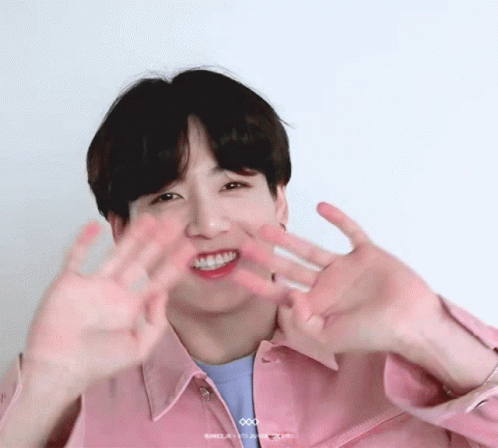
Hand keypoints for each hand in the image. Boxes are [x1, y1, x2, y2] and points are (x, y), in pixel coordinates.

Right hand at [23, 214, 194, 396]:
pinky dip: (83, 241)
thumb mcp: (139, 348)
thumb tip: (163, 293)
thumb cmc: (97, 363)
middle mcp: (115, 292)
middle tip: (174, 222)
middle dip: (159, 242)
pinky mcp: (68, 283)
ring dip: (132, 236)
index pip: (159, 279)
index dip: (174, 262)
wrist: (59, 370)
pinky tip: (95, 225)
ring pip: (116, 254)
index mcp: (132, 306)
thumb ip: (156, 322)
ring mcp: (93, 285)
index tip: (190, 247)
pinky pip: (76, 257)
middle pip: (142, 261)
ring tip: (149, 218)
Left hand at [233, 202, 441, 366]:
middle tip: (242, 244)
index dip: (258, 284)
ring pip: (311, 249)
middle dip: (265, 257)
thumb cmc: (373, 334)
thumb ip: (304, 323)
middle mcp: (326, 284)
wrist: (412, 322)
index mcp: (317, 304)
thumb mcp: (331, 338)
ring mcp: (345, 267)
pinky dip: (338, 220)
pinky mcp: (366, 253)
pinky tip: (321, 208)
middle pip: (289, 267)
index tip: (236, 273)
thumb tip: (287, 299)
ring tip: (267, 228)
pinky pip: (350, 232)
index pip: (280, 293)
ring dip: (289, 239)